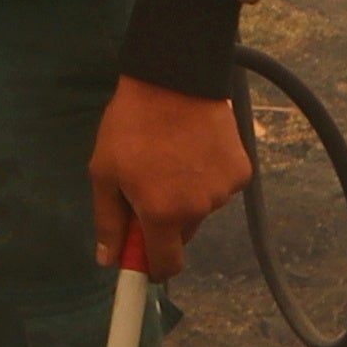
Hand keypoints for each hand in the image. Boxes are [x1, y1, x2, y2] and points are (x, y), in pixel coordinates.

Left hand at [94, 74, 249, 257]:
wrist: (175, 78)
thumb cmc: (131, 125)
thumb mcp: (105, 172)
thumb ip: (108, 220)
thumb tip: (109, 260)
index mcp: (163, 214)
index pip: (166, 265)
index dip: (152, 267)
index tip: (142, 262)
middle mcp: (199, 209)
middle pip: (181, 234)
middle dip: (164, 221)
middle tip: (147, 185)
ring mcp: (223, 191)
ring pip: (200, 209)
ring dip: (186, 196)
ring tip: (170, 156)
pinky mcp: (242, 171)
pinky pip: (219, 187)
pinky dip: (207, 177)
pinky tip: (194, 149)